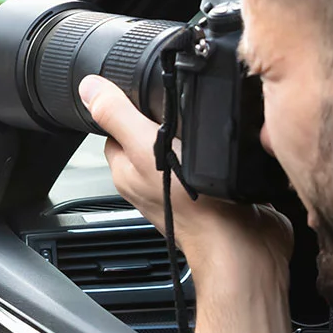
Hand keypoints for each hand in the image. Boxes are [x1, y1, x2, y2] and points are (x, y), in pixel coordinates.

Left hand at [79, 75, 293, 332]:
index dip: (124, 105)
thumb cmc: (195, 208)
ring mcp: (183, 188)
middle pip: (149, 134)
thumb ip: (117, 116)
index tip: (141, 87)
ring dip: (193, 133)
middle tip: (181, 101)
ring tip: (203, 121)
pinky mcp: (213, 191)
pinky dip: (216, 150)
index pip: (113, 128)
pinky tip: (225, 144)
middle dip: (164, 115)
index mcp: (127, 170)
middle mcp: (151, 181)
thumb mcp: (146, 148)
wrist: (244, 246)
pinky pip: (209, 161)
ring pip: (180, 147)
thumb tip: (88, 87)